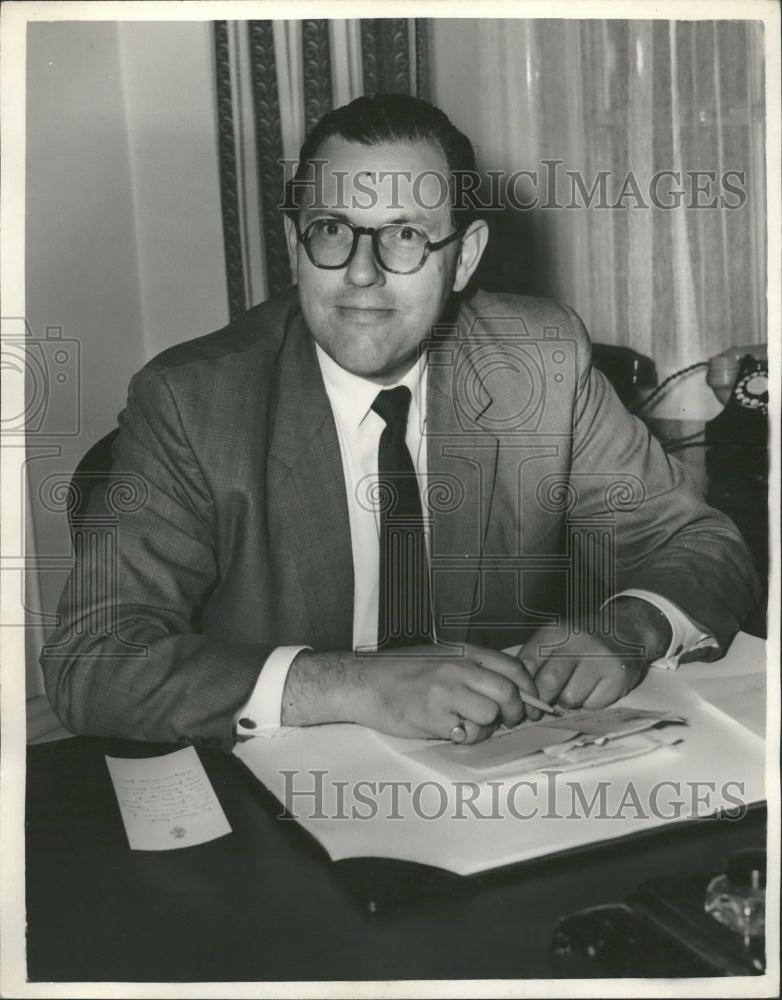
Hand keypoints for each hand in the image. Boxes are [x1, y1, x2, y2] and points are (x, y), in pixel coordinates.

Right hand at [360, 643, 542, 742]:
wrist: (363, 682)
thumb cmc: (400, 671)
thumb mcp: (440, 656)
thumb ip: (471, 667)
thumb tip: (509, 689)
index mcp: (461, 652)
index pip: (511, 667)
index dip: (528, 688)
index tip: (531, 702)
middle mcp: (456, 668)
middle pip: (507, 693)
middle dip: (515, 712)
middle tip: (508, 720)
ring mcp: (445, 692)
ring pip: (490, 715)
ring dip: (486, 727)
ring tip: (468, 724)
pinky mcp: (434, 716)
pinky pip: (467, 733)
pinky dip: (465, 736)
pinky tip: (449, 728)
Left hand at [517, 623, 648, 720]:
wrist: (627, 629)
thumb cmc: (583, 641)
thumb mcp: (556, 639)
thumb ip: (536, 660)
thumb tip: (518, 694)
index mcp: (555, 632)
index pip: (528, 663)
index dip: (522, 687)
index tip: (521, 700)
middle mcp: (577, 641)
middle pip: (549, 682)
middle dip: (541, 701)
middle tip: (540, 710)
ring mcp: (600, 658)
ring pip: (570, 698)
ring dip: (567, 702)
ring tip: (574, 690)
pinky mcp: (618, 675)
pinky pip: (593, 704)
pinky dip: (589, 703)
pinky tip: (594, 689)